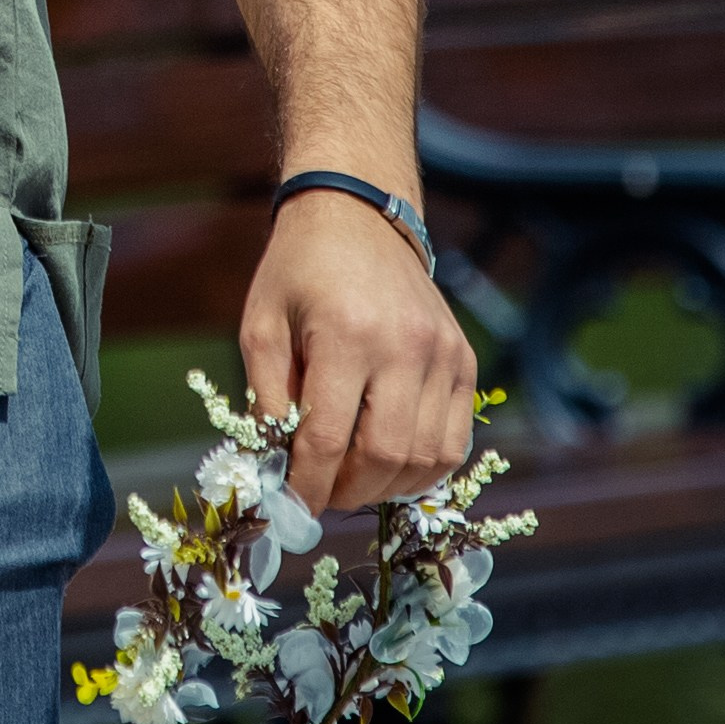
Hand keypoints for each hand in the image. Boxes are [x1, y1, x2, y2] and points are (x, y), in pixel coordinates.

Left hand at [240, 187, 478, 513]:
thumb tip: (275, 470)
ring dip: (386, 488)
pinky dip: (423, 468)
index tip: (290, 510)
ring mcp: (443, 354)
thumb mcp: (260, 326)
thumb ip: (267, 400)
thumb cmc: (298, 270)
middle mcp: (404, 345)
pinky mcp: (464, 360)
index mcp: (345, 334)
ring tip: (352, 480)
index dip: (307, 487)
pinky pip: (454, 441)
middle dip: (347, 492)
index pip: (328, 439)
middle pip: (383, 457)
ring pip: (425, 459)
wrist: (358, 213)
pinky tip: (390, 463)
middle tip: (320, 494)